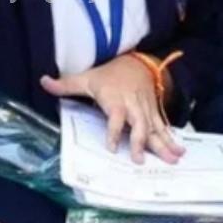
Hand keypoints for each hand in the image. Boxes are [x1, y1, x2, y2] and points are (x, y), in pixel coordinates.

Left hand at [41, 53, 185, 163]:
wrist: (138, 62)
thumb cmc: (109, 73)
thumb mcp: (87, 77)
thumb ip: (66, 84)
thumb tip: (43, 82)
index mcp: (115, 98)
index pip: (115, 115)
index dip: (113, 130)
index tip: (111, 147)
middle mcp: (132, 104)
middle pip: (138, 123)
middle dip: (140, 142)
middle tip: (139, 160)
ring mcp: (145, 109)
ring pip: (154, 127)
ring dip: (163, 143)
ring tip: (172, 158)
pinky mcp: (154, 111)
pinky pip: (163, 126)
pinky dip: (171, 138)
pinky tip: (179, 150)